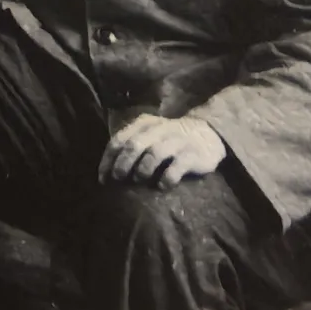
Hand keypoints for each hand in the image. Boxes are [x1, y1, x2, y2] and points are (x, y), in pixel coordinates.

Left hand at [98, 115, 225, 189]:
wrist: (207, 133)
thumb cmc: (169, 139)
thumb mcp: (149, 134)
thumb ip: (131, 145)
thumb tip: (108, 172)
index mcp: (144, 124)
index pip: (119, 139)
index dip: (108, 160)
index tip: (103, 179)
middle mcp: (159, 129)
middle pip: (134, 145)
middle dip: (123, 164)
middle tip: (118, 179)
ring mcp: (176, 141)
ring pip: (154, 153)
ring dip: (143, 169)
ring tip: (139, 179)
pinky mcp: (192, 154)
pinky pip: (176, 167)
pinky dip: (166, 178)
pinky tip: (161, 186)